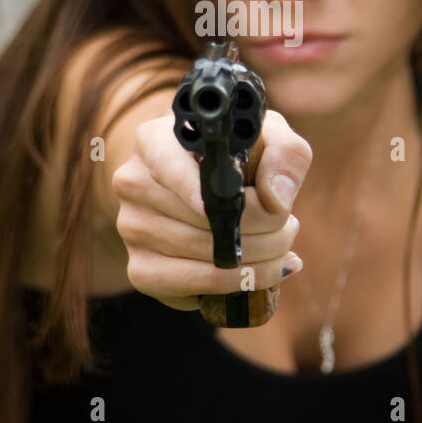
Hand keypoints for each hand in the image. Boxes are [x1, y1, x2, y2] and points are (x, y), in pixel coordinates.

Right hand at [112, 108, 312, 310]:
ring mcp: (132, 228)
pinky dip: (237, 283)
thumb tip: (276, 200)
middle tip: (288, 227)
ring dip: (258, 257)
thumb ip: (284, 153)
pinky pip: (194, 284)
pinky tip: (262, 273)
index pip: (169, 163)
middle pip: (202, 217)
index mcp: (154, 140)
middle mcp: (133, 183)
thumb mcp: (267, 138)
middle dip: (262, 228)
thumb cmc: (237, 159)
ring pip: (204, 253)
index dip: (203, 188)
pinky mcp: (141, 270)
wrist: (202, 192)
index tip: (238, 201)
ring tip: (281, 246)